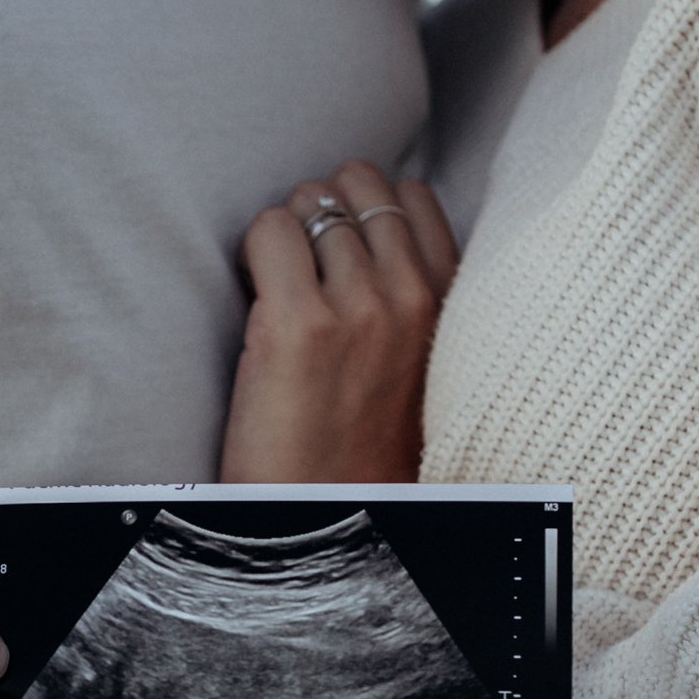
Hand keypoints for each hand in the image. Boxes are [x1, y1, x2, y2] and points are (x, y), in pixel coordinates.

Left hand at [220, 160, 457, 483]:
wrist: (328, 513)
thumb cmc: (362, 444)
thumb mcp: (416, 362)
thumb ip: (409, 296)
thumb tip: (371, 231)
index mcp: (447, 305)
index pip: (414, 197)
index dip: (364, 207)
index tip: (338, 245)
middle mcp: (409, 297)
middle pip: (357, 184)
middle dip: (321, 209)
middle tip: (300, 261)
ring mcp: (356, 307)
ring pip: (309, 202)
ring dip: (283, 231)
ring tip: (274, 284)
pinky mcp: (297, 324)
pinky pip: (268, 230)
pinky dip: (251, 249)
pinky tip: (252, 292)